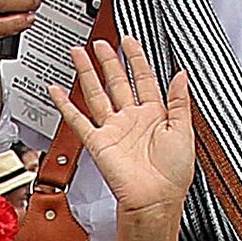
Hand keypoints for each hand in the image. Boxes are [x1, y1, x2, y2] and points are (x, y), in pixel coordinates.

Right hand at [54, 33, 197, 221]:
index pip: (143, 78)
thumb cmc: (173, 174)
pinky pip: (78, 119)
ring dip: (87, 73)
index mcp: (154, 115)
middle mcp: (132, 119)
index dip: (136, 58)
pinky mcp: (98, 142)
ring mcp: (113, 129)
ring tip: (79, 53)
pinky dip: (66, 105)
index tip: (130, 41)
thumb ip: (180, 100)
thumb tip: (181, 74)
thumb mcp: (184, 131)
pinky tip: (57, 90)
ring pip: (97, 93)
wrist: (156, 199)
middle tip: (101, 43)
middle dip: (109, 60)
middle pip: (117, 81)